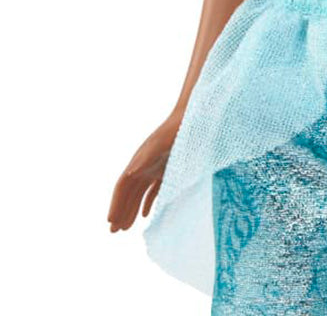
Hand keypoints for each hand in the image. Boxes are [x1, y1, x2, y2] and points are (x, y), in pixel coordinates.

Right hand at [107, 114, 180, 231]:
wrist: (192, 119)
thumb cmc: (176, 131)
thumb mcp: (160, 143)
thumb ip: (145, 157)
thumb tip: (130, 172)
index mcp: (139, 160)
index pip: (122, 186)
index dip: (115, 203)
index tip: (110, 221)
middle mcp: (144, 166)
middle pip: (128, 193)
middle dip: (120, 211)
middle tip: (113, 232)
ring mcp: (155, 168)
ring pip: (139, 194)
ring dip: (131, 209)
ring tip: (125, 228)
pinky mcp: (167, 169)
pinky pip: (153, 190)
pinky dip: (148, 203)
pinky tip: (146, 215)